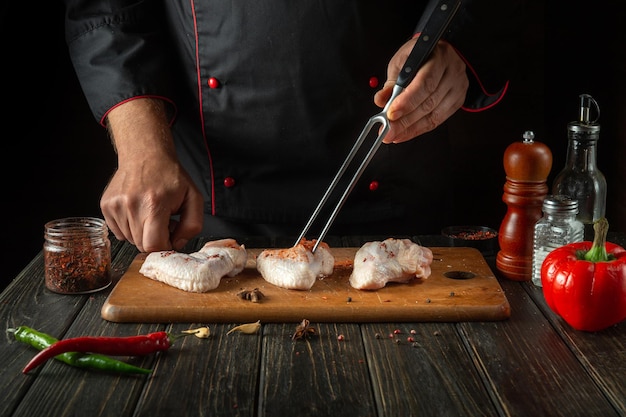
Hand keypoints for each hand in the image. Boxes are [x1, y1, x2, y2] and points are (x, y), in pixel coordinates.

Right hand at [101, 99, 203, 251]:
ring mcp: (115, 206)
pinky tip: (138, 212)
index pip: (153, 245)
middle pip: (141, 245)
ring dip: (142, 233)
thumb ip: (193, 225)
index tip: (170, 236)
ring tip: (150, 214)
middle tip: (162, 222)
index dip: (165, 246)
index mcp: (154, 204)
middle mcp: (131, 205)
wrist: (145, 154)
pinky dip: (130, 227)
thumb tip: (177, 244)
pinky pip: (119, 232)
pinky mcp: (106, 206)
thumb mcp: (194, 197)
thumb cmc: (170, 177)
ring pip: (129, 240)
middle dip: (155, 239)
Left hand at [374, 38, 467, 143]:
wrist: (439, 53)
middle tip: (388, 131)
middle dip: (405, 120)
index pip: (425, 83)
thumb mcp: (402, 61)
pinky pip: (437, 120)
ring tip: (394, 135)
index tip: (391, 114)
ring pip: (434, 114)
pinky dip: (419, 129)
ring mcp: (458, 87)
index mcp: (439, 56)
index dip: (407, 101)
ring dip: (411, 128)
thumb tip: (381, 100)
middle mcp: (452, 71)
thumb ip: (391, 82)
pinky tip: (406, 133)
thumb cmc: (419, 56)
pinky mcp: (458, 100)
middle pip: (429, 102)